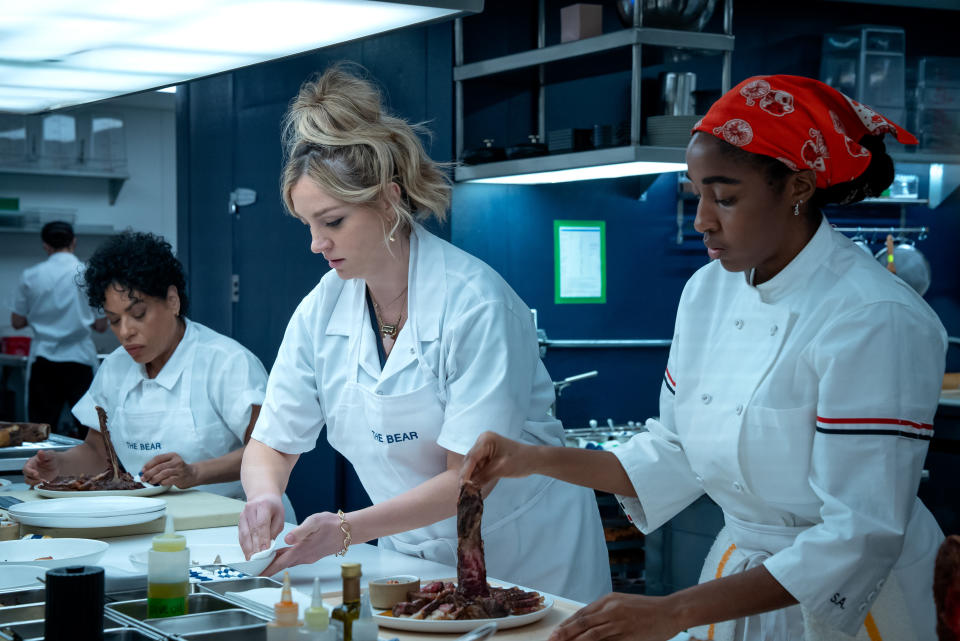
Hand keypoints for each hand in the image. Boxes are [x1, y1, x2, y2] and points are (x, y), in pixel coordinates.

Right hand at [23, 450, 59, 486]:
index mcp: (30, 463)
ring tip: (45, 482)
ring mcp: (33, 477)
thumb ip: (44, 454)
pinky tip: (45, 485)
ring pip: (30, 483)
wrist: (57, 464)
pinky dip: (39, 486)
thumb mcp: (49, 455)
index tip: (36, 474)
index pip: (26, 469)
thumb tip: (40, 452)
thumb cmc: (51, 458)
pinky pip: (35, 486)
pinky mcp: (38, 482)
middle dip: (33, 480)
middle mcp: (30, 471)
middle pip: (27, 478)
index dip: (30, 472)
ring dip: (36, 484)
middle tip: (41, 480)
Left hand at [140, 453, 199, 488]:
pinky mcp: (181, 477)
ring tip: (151, 481)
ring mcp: (179, 469)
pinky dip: (162, 482)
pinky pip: (168, 480)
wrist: (192, 474)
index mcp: (172, 455)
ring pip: (163, 473)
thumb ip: (160, 464)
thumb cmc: (178, 469)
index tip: (143, 470)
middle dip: (149, 473)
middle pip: (159, 467)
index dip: (148, 464)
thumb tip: (145, 471)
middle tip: (143, 478)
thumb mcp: (171, 462)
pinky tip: (160, 483)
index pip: (158, 458)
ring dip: (154, 478)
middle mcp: (176, 461)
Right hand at [238, 493, 285, 559]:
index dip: (262, 538)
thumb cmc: (273, 507)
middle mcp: (250, 510)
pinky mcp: (239, 522)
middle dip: (255, 547)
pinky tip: (247, 555)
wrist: (262, 495)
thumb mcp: (280, 516)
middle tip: (258, 560)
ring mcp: (243, 516)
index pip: (262, 524)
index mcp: (263, 506)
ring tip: (252, 560)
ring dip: (248, 549)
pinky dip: (244, 547)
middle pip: (252, 531)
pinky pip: (241, 536)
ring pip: (244, 535)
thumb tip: (268, 546)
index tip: (264, 551)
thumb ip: (274, 530)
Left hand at [260, 511, 342, 575]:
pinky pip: (294, 558)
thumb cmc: (332, 525)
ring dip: (275, 564)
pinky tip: (280, 555)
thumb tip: (287, 538)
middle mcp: (304, 557)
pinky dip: (284, 558)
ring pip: (287, 562)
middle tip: (254, 570)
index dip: (267, 569)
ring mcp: (308, 556)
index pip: (280, 563)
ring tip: (262, 563)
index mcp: (302, 550)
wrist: (348, 531)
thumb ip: (300, 531)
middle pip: (281, 565)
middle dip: (268, 568)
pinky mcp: (311, 554)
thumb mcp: (315, 522)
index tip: (255, 575)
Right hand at [459, 431, 535, 487]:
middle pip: (469, 462)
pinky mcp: (487, 457)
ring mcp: (484, 449)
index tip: (461, 487)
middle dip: (465, 477)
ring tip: (465, 493)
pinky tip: (472, 488)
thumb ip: (483, 477)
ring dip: (470, 479)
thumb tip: (468, 488)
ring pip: (472, 466)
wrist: (533, 460)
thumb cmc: (520, 461)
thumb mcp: (501, 469)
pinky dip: (476, 477)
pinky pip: (478, 468)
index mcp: (485, 440)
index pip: (471, 458)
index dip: (465, 473)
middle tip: (461, 493)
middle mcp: (482, 442)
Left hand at [548, 593, 680, 640]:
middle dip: (565, 633)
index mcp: (608, 600)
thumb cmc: (647, 609)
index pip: (582, 613)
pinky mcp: (627, 634)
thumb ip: (606, 613)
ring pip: (591, 633)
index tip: (555, 633)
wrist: (670, 611)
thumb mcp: (623, 604)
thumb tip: (588, 624)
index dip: (567, 624)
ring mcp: (619, 622)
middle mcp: (610, 609)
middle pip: (582, 622)